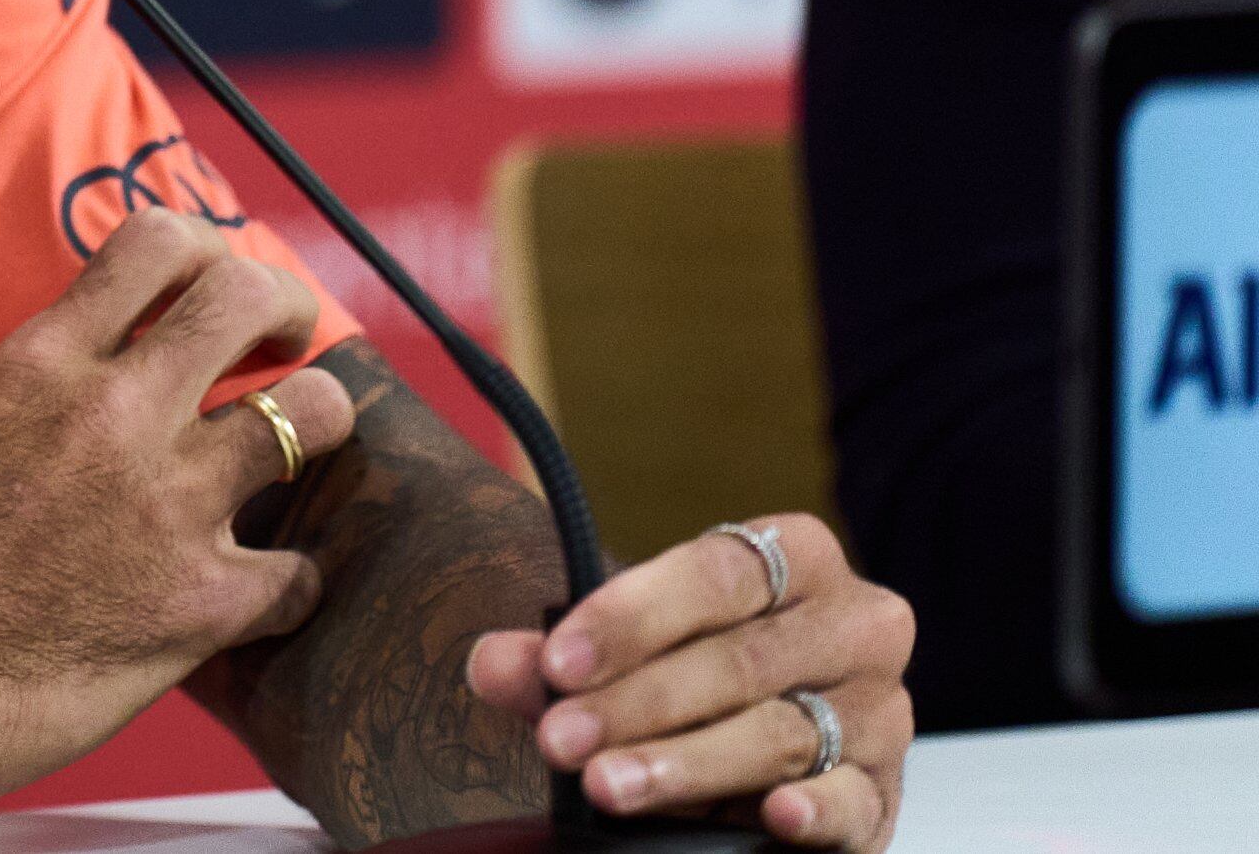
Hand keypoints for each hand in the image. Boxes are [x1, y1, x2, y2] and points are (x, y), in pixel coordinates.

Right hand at [0, 207, 355, 802]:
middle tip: (286, 337)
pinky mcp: (205, 602)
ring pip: (311, 418)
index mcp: (41, 365)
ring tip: (303, 443)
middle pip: (248, 301)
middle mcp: (117, 416)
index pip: (154, 246)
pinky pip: (299, 573)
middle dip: (284, 305)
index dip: (201, 246)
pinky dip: (289, 582)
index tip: (210, 279)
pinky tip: (266, 590)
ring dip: (318, 424)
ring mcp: (172, 507)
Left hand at [466, 515, 914, 848]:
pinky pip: (853, 802)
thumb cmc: (685, 676)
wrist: (749, 747)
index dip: (632, 618)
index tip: (559, 662)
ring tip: (605, 784)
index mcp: (796, 560)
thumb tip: (491, 664)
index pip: (717, 573)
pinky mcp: (884, 794)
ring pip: (780, 734)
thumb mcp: (620, 659)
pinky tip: (771, 815)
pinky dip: (813, 810)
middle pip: (741, 659)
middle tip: (559, 739)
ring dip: (684, 763)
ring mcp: (879, 712)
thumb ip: (556, 660)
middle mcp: (855, 626)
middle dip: (638, 703)